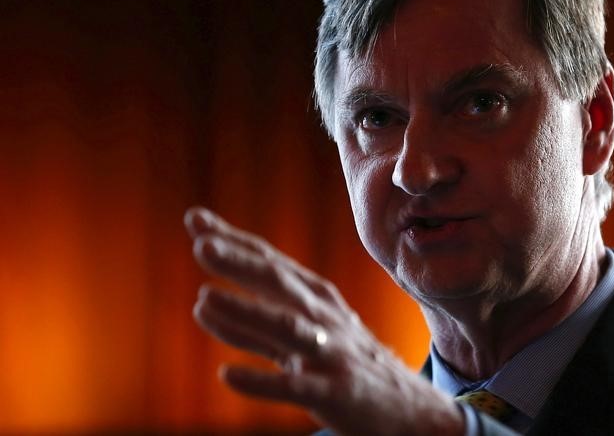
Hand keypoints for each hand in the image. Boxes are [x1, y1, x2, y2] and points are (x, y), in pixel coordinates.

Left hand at [185, 207, 464, 435]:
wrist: (406, 406)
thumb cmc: (343, 359)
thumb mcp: (302, 331)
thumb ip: (252, 317)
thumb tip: (199, 299)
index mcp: (314, 296)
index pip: (270, 261)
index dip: (235, 240)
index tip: (195, 219)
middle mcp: (322, 316)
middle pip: (279, 283)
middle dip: (241, 262)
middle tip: (202, 245)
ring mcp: (329, 352)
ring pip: (285, 327)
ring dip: (245, 311)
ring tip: (203, 299)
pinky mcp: (332, 392)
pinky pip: (293, 385)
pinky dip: (260, 380)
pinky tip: (227, 375)